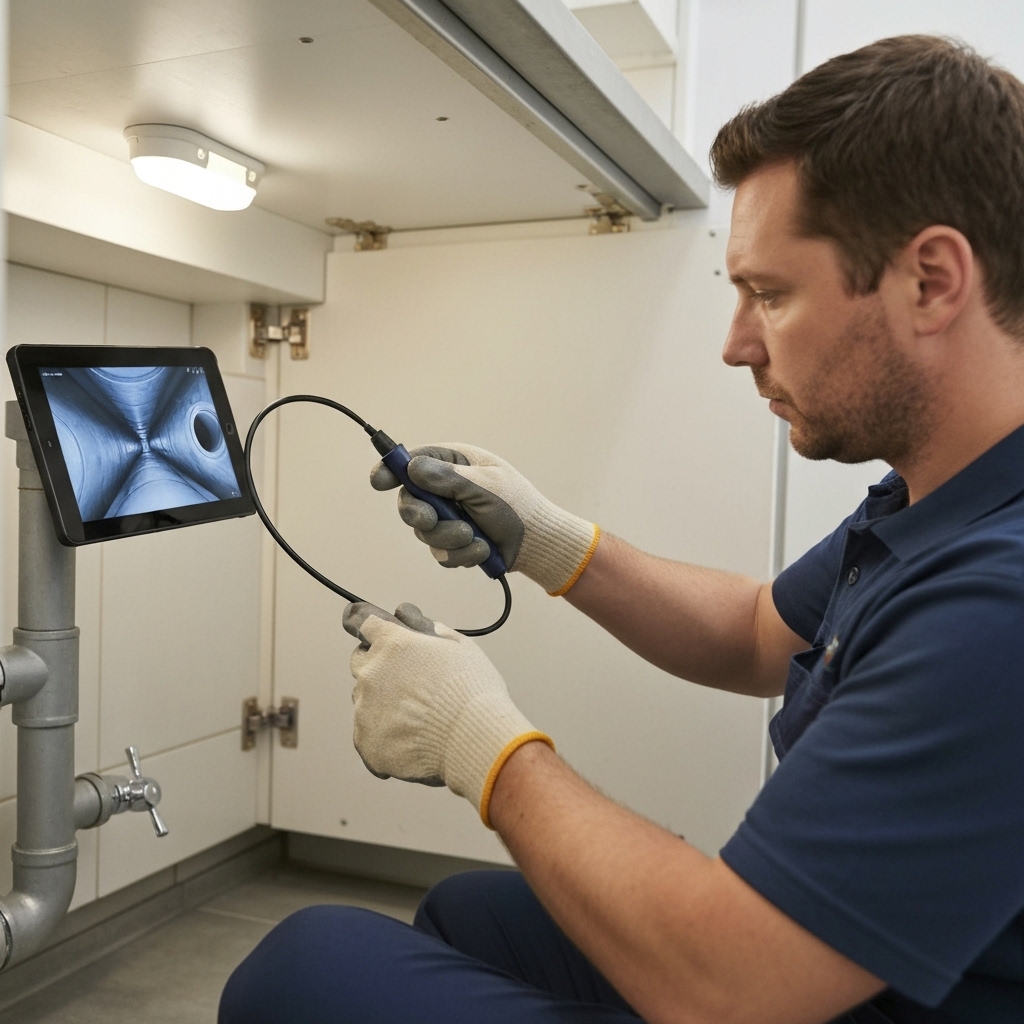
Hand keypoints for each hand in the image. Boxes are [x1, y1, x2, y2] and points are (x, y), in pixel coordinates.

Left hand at [343, 600, 552, 825]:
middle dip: (379, 668)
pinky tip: (411, 738)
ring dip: (381, 703)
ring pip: (364, 700)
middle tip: (408, 683)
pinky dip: (384, 735)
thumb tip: (411, 618)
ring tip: (416, 717)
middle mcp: (372, 673)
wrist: (475, 739)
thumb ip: (430, 630)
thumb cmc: (472, 692)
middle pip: (360, 663)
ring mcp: (364, 709)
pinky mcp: (365, 742)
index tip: (380, 639)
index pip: (365, 625)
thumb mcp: (460, 647)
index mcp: (393, 645)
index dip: (377, 633)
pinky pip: (367, 734)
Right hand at [370, 443, 599, 594]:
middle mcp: (446, 489)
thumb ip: (448, 478)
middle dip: (419, 513)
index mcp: (454, 463)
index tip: (378, 482)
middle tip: (430, 519)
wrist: (538, 542)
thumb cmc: (518, 505)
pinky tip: (482, 548)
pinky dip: (461, 554)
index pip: (412, 462)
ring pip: (425, 532)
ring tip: (475, 536)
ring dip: (449, 537)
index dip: (391, 470)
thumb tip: (413, 468)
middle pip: (410, 501)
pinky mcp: (453, 543)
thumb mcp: (485, 486)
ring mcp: (448, 517)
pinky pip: (441, 554)